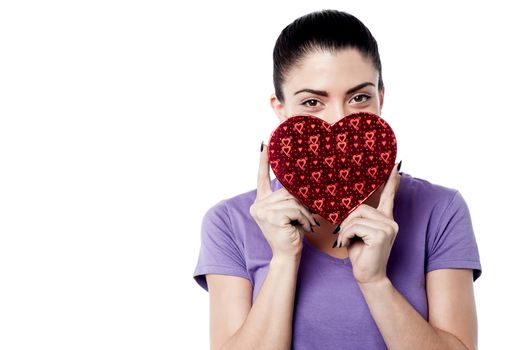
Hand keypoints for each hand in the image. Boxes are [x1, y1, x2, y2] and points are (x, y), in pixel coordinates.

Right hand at [249, 143, 318, 259]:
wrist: (288, 255)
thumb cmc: (291, 233)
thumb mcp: (289, 212)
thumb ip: (289, 197)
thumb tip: (302, 181)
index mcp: (261, 202)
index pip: (261, 178)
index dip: (263, 161)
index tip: (265, 144)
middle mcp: (257, 205)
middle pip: (286, 192)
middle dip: (301, 203)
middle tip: (310, 216)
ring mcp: (262, 211)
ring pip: (292, 201)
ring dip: (305, 212)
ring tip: (309, 223)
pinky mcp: (272, 217)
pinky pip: (295, 209)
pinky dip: (304, 217)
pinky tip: (305, 227)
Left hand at [335, 161, 401, 283]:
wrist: (368, 276)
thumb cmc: (361, 254)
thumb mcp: (359, 232)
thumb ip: (359, 217)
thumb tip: (352, 205)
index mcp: (386, 219)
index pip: (389, 196)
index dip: (391, 181)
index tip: (394, 165)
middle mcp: (390, 221)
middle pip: (361, 207)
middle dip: (347, 220)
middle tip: (343, 234)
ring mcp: (388, 228)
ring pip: (356, 216)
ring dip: (345, 229)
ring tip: (346, 241)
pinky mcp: (381, 235)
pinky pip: (354, 226)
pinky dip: (345, 235)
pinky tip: (347, 244)